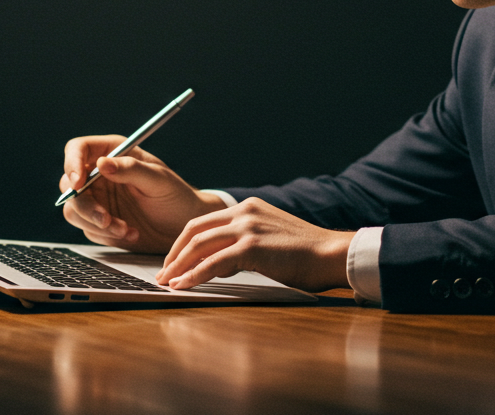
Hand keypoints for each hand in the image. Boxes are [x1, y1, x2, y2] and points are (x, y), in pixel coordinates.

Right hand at [60, 135, 225, 253]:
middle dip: (85, 205)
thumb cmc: (176, 196)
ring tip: (126, 228)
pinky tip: (131, 233)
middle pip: (68, 184)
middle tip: (107, 220)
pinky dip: (107, 235)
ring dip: (96, 223)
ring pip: (74, 210)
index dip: (71, 163)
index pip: (78, 149)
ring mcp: (97, 199)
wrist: (183, 226)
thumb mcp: (158, 180)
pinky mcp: (98, 221)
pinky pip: (88, 229)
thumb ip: (130, 170)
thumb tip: (102, 164)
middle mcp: (99, 174)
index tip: (78, 184)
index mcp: (113, 152)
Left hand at [155, 197, 354, 292]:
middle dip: (174, 253)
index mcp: (248, 208)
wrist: (332, 254)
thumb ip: (243, 244)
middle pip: (194, 230)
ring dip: (178, 265)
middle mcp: (244, 212)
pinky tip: (183, 286)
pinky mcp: (251, 247)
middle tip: (163, 273)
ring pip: (199, 245)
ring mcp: (247, 228)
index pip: (204, 222)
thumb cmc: (306, 253)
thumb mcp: (269, 238)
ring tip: (167, 282)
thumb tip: (217, 263)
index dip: (183, 242)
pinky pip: (213, 263)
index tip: (173, 260)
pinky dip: (193, 276)